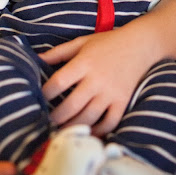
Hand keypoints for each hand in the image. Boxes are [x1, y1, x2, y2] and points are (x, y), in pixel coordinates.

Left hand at [40, 28, 157, 136]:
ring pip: (88, 117)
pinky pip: (110, 122)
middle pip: (71, 105)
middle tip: (47, 121)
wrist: (140, 44)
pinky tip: (88, 132)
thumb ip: (59, 52)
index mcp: (84, 62)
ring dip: (73, 127)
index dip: (46, 93)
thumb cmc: (108, 42)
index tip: (38, 99)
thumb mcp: (82, 42)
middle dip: (56, 117)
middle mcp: (97, 79)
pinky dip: (98, 131)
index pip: (59, 82)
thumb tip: (36, 59)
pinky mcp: (122, 101)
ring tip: (62, 130)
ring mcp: (111, 92)